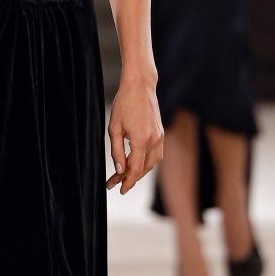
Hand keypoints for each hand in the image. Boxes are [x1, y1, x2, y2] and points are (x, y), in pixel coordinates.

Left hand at [106, 72, 163, 196]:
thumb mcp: (114, 128)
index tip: (118, 190)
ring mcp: (160, 137)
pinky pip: (155, 155)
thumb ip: (117, 151)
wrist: (140, 86)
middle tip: (114, 184)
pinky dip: (146, 163)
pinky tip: (135, 164)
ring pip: (151, 164)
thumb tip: (119, 170)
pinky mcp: (161, 133)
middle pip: (143, 169)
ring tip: (123, 176)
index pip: (134, 169)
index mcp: (141, 140)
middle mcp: (154, 140)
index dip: (126, 182)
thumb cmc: (124, 104)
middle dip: (129, 179)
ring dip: (139, 172)